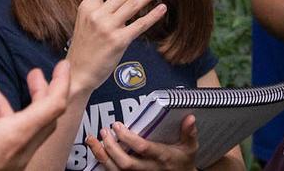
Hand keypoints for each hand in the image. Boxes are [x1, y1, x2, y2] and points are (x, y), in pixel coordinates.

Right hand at [0, 46, 72, 170]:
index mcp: (14, 135)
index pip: (53, 104)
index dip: (61, 82)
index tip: (63, 65)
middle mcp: (20, 151)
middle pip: (45, 117)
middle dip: (41, 91)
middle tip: (34, 73)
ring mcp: (12, 162)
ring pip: (25, 130)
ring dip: (13, 107)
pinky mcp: (0, 169)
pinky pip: (10, 143)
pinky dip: (0, 124)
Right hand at [66, 0, 168, 89]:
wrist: (79, 73)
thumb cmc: (84, 49)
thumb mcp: (84, 22)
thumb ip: (99, 9)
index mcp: (86, 7)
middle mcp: (97, 14)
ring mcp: (108, 27)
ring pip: (133, 5)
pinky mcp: (119, 41)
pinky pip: (140, 24)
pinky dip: (153, 15)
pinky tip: (162, 9)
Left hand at [86, 115, 200, 170]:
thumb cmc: (183, 160)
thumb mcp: (190, 147)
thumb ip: (189, 133)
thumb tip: (190, 118)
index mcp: (162, 158)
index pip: (143, 148)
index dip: (128, 138)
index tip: (117, 126)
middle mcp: (149, 169)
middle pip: (125, 163)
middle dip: (111, 148)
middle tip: (104, 131)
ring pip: (116, 170)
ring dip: (102, 155)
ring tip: (93, 140)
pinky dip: (102, 162)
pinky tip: (96, 150)